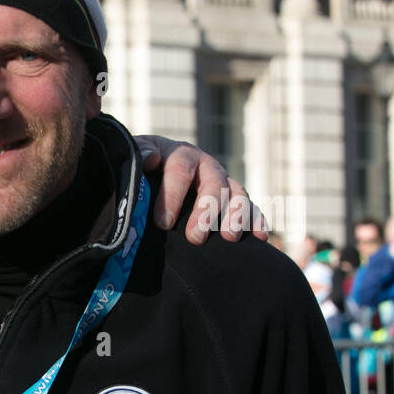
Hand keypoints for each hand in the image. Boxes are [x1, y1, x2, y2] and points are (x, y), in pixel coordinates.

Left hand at [136, 135, 268, 243]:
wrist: (154, 169)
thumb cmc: (141, 169)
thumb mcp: (134, 157)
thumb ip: (139, 155)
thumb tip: (150, 158)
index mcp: (180, 155)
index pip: (180, 171)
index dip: (173, 196)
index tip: (163, 223)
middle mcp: (205, 165)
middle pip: (213, 184)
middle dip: (206, 211)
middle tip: (195, 238)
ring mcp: (222, 180)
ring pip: (237, 193)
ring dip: (236, 214)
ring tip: (230, 237)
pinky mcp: (232, 197)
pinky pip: (250, 206)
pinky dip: (255, 219)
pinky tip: (260, 236)